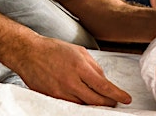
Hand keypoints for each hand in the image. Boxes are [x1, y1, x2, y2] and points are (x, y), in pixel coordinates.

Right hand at [13, 36, 130, 105]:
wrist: (28, 54)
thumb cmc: (54, 49)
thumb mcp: (80, 52)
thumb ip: (94, 66)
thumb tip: (105, 80)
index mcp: (80, 67)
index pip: (103, 86)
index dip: (117, 95)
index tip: (126, 99)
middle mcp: (70, 81)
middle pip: (96, 100)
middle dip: (109, 103)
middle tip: (115, 102)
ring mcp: (60, 92)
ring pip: (84, 105)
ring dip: (95, 105)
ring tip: (102, 101)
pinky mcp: (52, 97)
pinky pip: (71, 105)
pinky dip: (81, 104)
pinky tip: (86, 100)